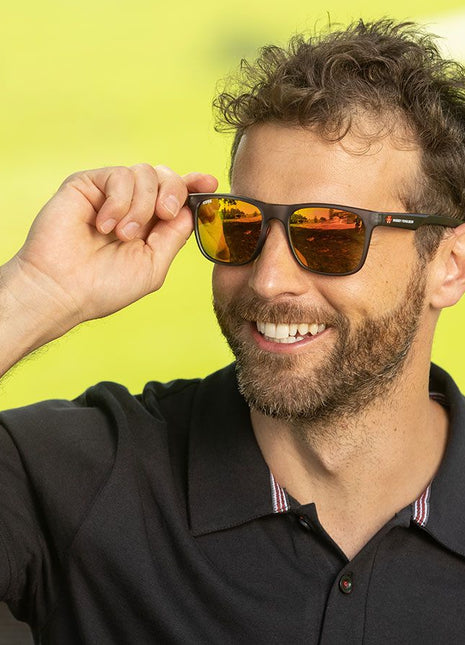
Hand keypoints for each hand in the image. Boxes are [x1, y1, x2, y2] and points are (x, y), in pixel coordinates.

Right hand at [10, 164, 217, 329]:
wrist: (63, 288)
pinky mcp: (88, 184)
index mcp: (151, 226)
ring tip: (122, 235)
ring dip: (140, 207)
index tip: (210, 183)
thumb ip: (174, 236)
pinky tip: (104, 225)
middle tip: (164, 215)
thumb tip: (192, 209)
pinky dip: (119, 202)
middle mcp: (132, 206)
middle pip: (167, 177)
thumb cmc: (105, 286)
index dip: (195, 185)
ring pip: (146, 173)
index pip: (178, 196)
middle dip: (173, 192)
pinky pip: (120, 175)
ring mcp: (110, 194)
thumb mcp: (153, 265)